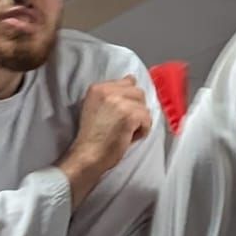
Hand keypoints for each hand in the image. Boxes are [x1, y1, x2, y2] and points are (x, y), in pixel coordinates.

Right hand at [59, 77, 151, 205]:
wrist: (88, 155)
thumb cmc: (92, 136)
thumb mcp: (95, 107)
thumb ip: (111, 94)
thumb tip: (132, 80)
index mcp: (97, 87)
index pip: (127, 81)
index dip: (129, 99)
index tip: (122, 113)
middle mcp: (108, 90)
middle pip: (138, 92)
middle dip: (136, 109)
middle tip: (124, 124)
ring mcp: (119, 102)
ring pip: (144, 107)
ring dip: (140, 120)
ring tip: (126, 131)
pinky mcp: (130, 115)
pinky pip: (147, 119)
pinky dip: (143, 130)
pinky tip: (129, 137)